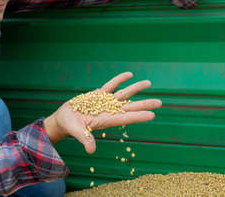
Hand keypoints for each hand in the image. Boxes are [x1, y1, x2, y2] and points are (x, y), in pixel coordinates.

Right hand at [43, 72, 161, 153]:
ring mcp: (105, 102)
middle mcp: (109, 111)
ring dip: (136, 88)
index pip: (126, 118)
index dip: (139, 116)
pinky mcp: (98, 94)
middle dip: (144, 104)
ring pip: (124, 94)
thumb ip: (85, 139)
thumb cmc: (70, 126)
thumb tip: (91, 151)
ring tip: (149, 82)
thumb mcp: (76, 131)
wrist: (64, 118)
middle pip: (130, 106)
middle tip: (160, 102)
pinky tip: (129, 74)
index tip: (152, 115)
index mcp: (106, 120)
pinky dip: (120, 79)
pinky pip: (112, 85)